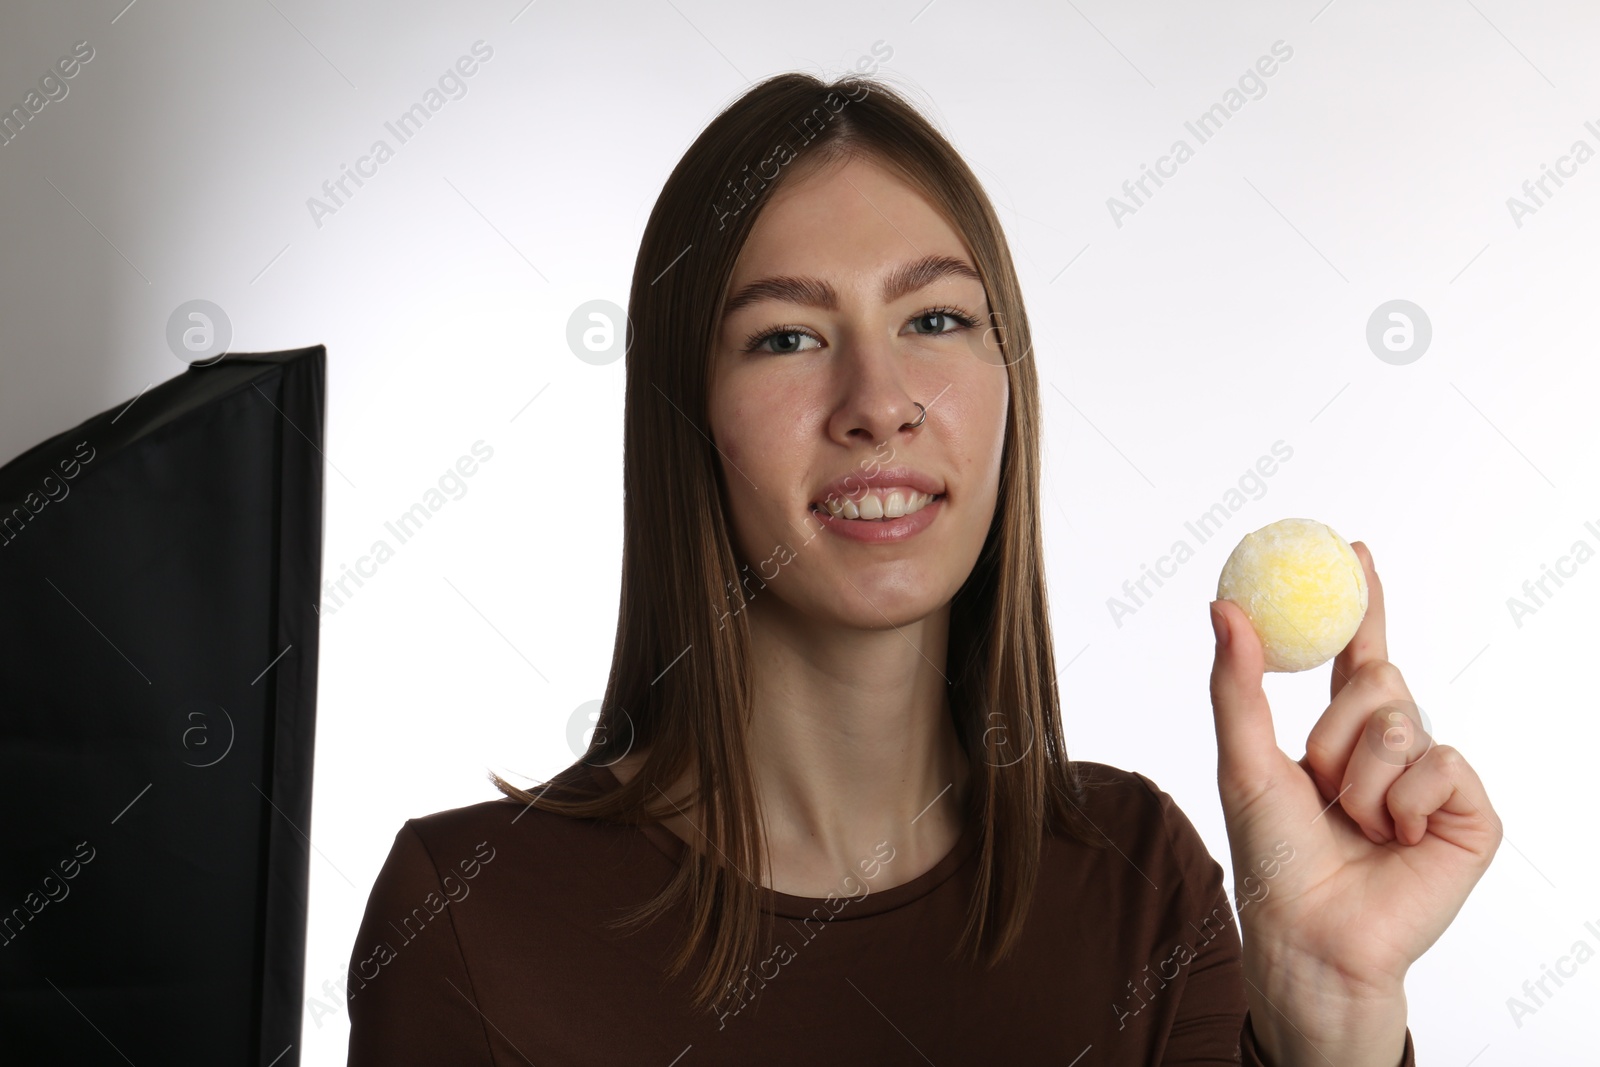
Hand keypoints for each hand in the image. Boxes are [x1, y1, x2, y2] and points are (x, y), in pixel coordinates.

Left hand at [1207, 541, 1500, 1060]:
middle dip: (1338, 726)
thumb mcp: (1242, 759)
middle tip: (1320, 777)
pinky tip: (1396, 838)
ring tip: (1354, 823)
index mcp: (1338, 737)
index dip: (1360, 604)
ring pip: (1406, 723)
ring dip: (1362, 775)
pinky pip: (1444, 763)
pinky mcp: (1470, 815)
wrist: (1310, 934)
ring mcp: (1432, 782)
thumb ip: (1237, 683)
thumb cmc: (1273, 859)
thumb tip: (1225, 606)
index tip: (1355, 550)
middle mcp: (1390, 752)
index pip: (1355, 655)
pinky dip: (1406, 798)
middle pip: (1380, 682)